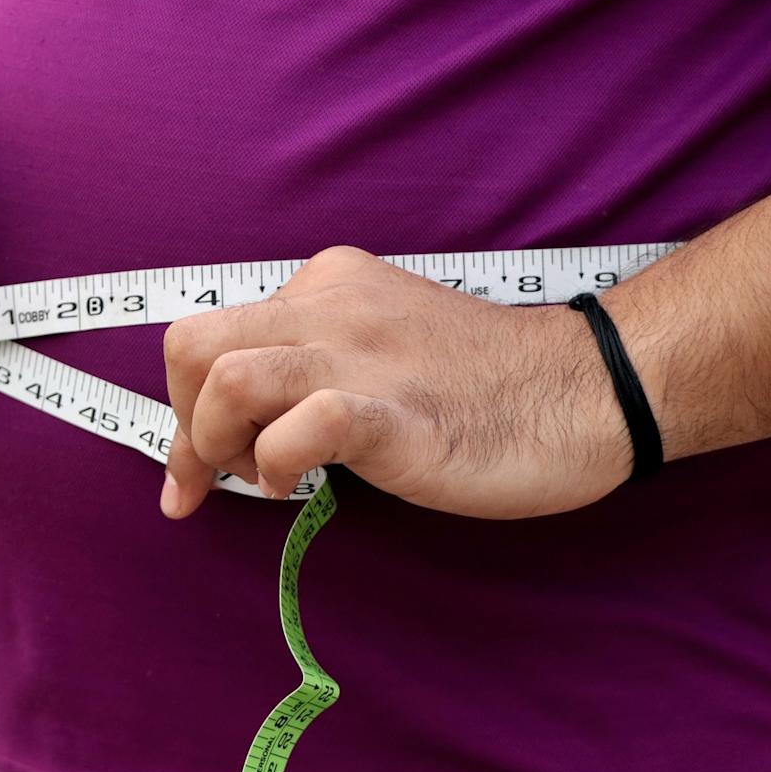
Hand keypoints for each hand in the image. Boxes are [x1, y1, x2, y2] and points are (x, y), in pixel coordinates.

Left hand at [160, 246, 635, 519]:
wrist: (588, 390)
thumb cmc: (486, 385)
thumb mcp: (383, 345)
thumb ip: (316, 364)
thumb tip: (244, 426)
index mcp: (326, 285)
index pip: (211, 334)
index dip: (183, 409)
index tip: (191, 474)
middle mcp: (331, 305)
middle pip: (192, 346)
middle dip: (182, 425)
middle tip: (220, 477)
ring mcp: (361, 355)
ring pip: (228, 377)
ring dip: (216, 444)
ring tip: (262, 479)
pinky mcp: (393, 410)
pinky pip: (302, 424)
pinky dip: (277, 464)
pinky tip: (301, 487)